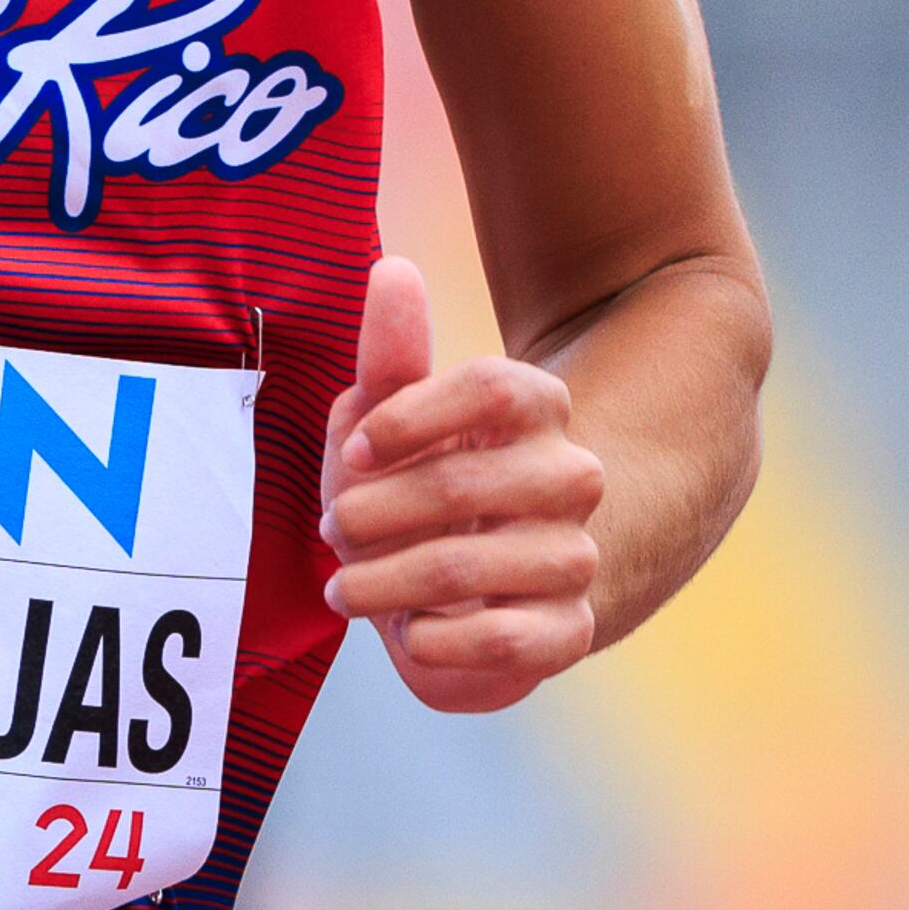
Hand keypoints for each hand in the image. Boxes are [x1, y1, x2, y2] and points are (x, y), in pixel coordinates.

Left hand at [320, 257, 603, 713]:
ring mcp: (576, 554)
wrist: (448, 594)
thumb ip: (390, 354)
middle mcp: (571, 475)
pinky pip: (509, 640)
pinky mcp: (568, 630)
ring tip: (345, 589)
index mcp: (535, 406)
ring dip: (390, 582)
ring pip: (478, 564)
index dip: (413, 416)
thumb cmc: (407, 486)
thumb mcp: (384, 417)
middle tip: (332, 526)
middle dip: (380, 511)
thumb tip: (393, 269)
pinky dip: (442, 640)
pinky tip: (408, 633)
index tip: (354, 448)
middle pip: (472, 480)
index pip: (496, 385)